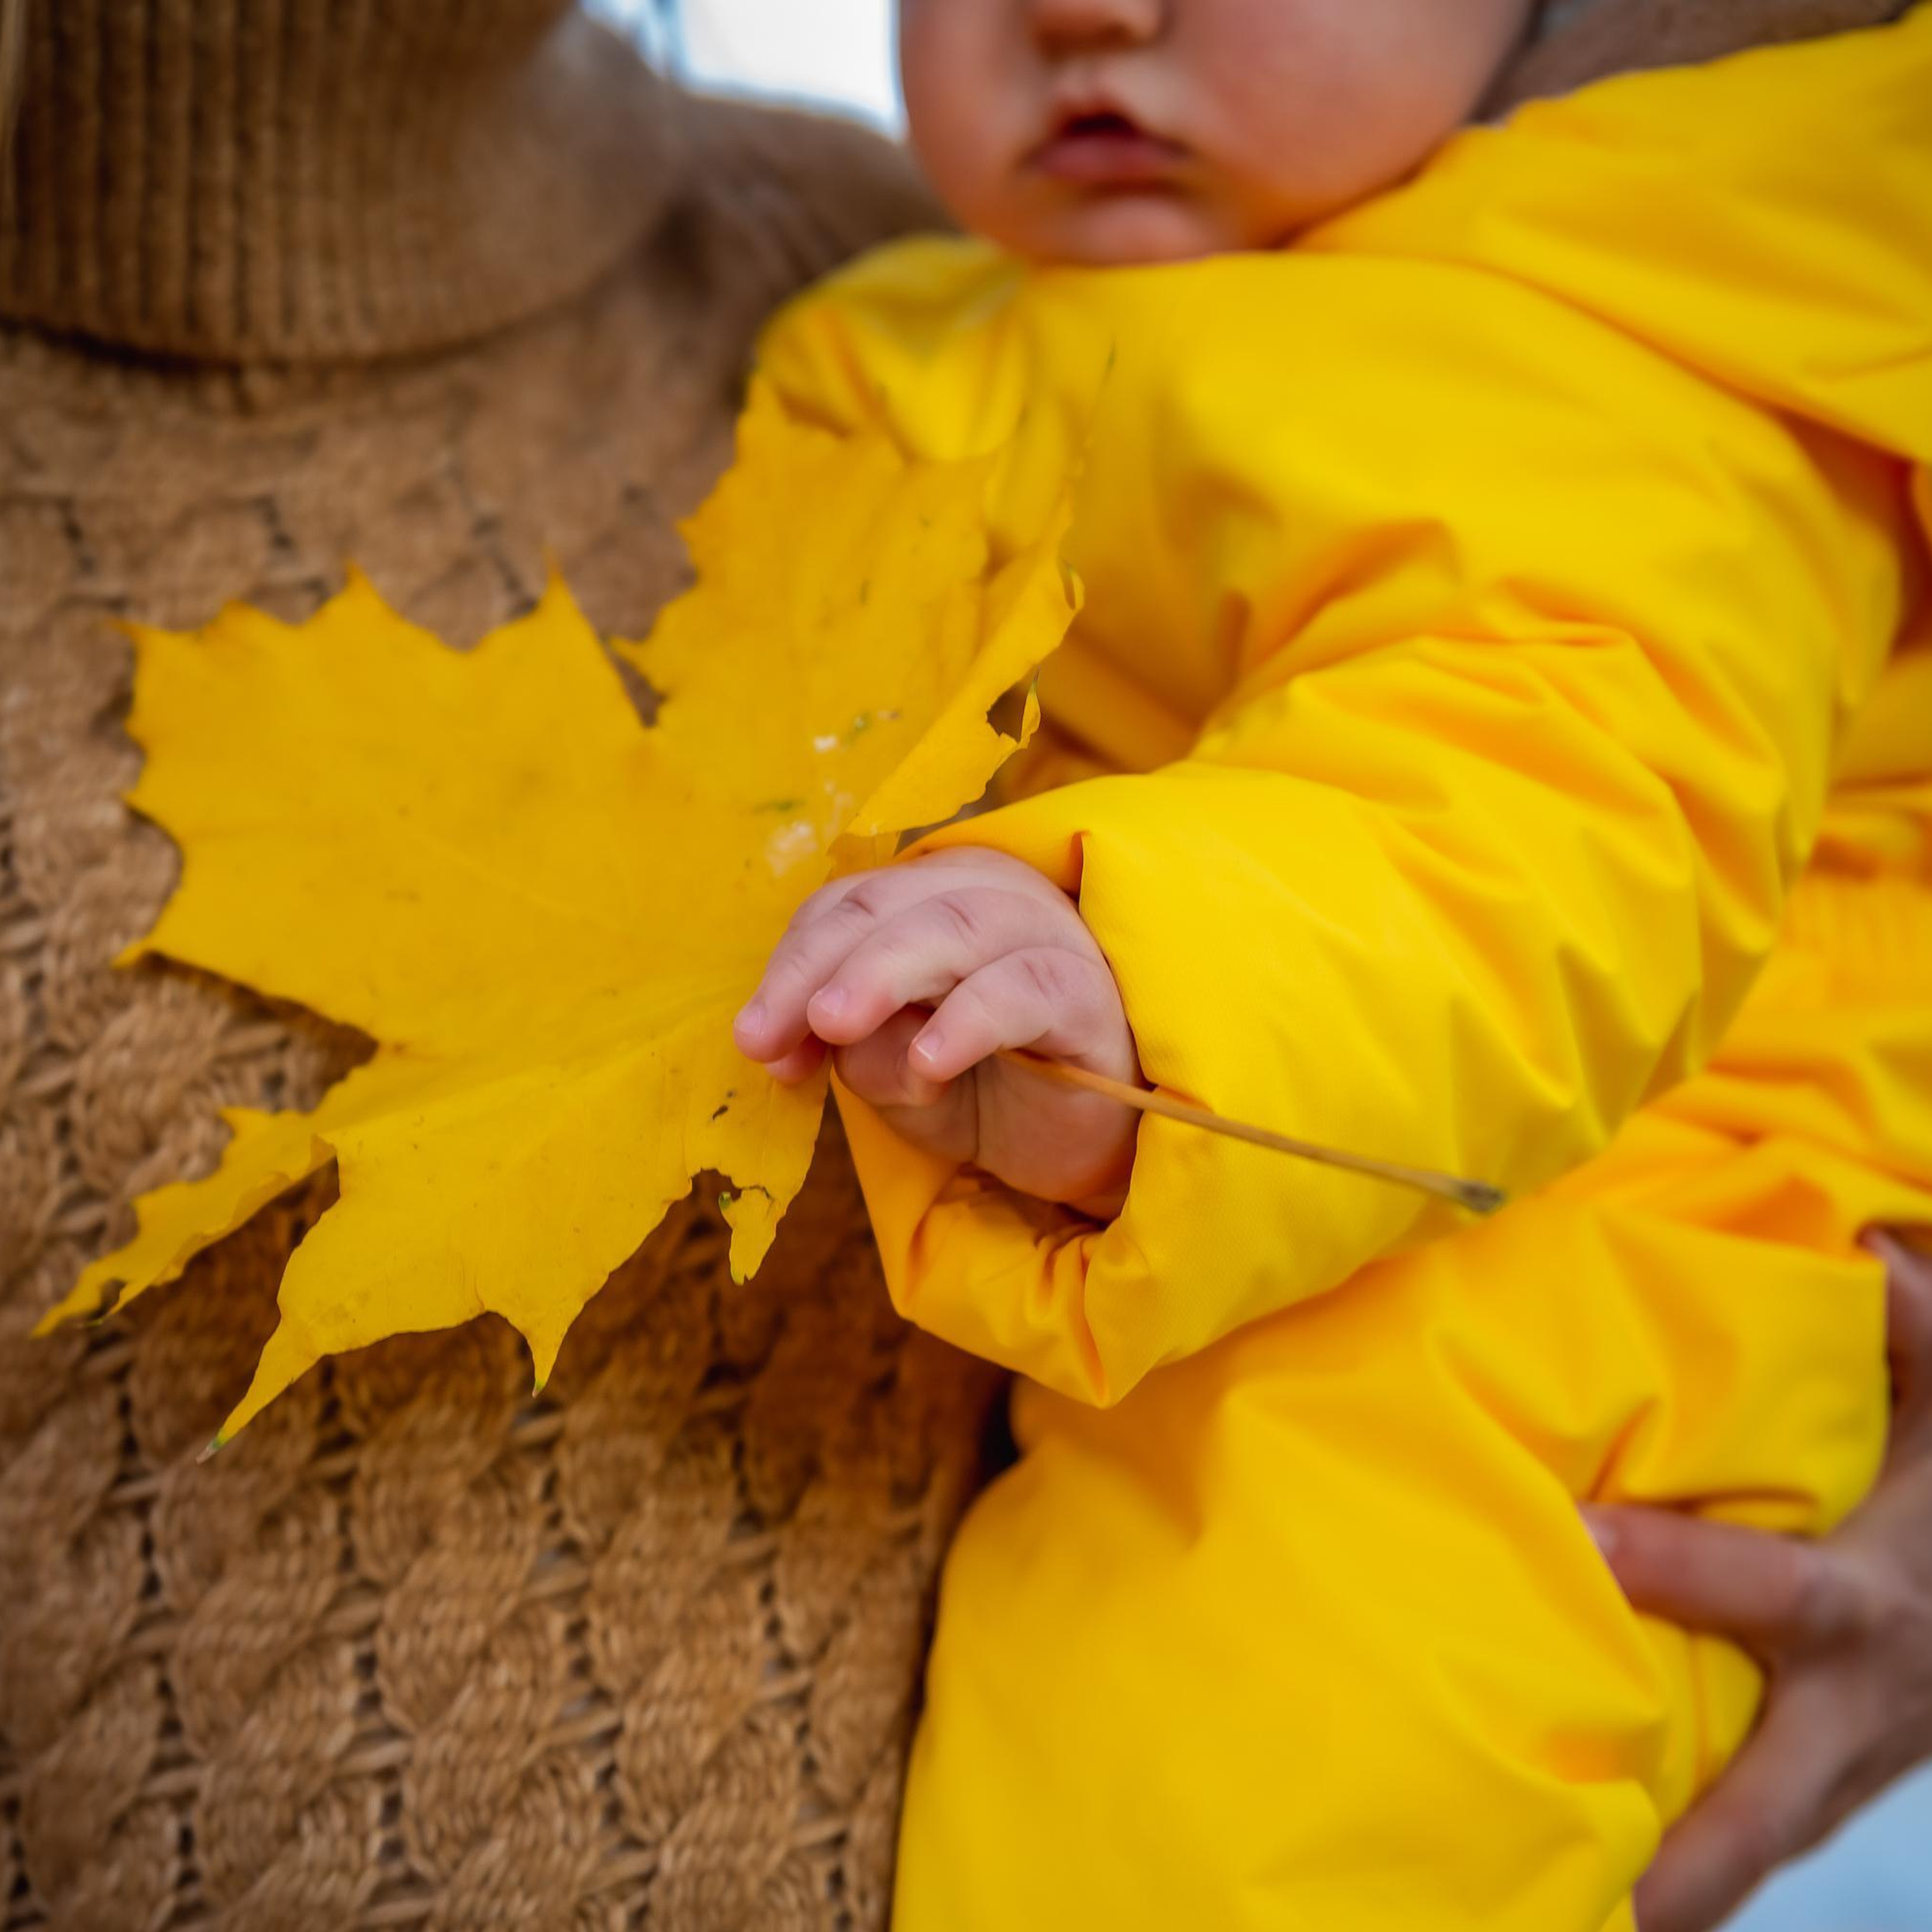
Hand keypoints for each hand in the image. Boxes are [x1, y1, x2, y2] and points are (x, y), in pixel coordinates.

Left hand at [734, 846, 1141, 1210]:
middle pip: (888, 905)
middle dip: (818, 967)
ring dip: (881, 974)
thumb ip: (849, 1044)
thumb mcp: (895, 1071)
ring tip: (832, 1025)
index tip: (755, 1042)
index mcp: (932, 897)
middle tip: (768, 1033)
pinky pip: (1024, 990)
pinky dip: (969, 1020)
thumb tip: (788, 1040)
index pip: (846, 906)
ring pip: (953, 929)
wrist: (1085, 1145)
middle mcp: (989, 897)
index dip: (791, 966)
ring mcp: (1045, 938)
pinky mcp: (1086, 996)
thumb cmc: (985, 1088)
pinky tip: (929, 1061)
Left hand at [1584, 1230, 1931, 1931]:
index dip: (1681, 1565)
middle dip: (1691, 1856)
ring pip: (1762, 1849)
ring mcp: (1850, 1767)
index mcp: (1873, 1597)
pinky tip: (1604, 1905)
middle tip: (1600, 1897)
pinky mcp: (1830, 1790)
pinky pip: (1756, 1844)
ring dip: (1680, 1895)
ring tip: (1556, 1921)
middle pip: (1775, 1801)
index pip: (1772, 1588)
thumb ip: (1919, 1331)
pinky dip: (1695, 1885)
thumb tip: (1858, 1241)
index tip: (1579, 1543)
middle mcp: (1861, 1703)